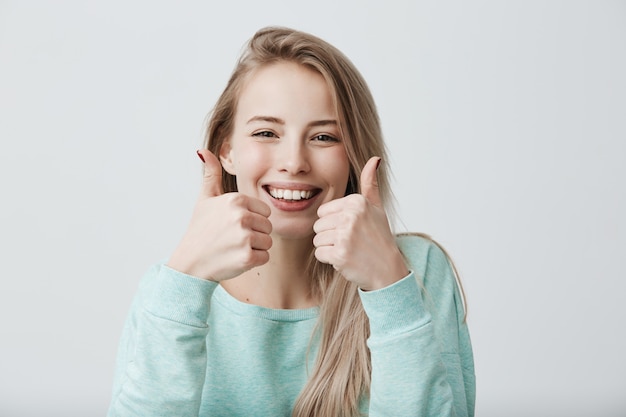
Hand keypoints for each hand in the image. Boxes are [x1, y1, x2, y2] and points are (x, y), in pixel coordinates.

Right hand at [167, 150, 271, 280]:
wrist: (190, 263)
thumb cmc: (199, 231)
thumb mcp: (204, 199)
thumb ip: (210, 174)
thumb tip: (204, 151)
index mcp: (235, 200)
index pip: (264, 210)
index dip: (252, 219)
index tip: (233, 225)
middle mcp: (241, 216)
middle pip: (268, 226)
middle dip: (255, 234)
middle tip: (233, 238)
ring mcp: (245, 237)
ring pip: (268, 242)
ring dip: (255, 248)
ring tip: (234, 248)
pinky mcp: (247, 257)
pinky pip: (265, 257)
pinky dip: (253, 261)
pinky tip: (236, 258)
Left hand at [313, 157, 408, 289]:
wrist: (388, 269)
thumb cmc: (380, 238)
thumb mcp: (377, 208)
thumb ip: (370, 184)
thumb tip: (375, 159)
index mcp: (357, 202)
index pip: (324, 211)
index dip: (334, 223)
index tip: (352, 229)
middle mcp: (351, 216)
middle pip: (318, 225)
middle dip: (330, 236)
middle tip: (350, 242)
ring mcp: (345, 235)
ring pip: (317, 240)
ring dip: (329, 248)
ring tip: (348, 250)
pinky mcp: (339, 254)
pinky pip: (319, 254)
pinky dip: (330, 260)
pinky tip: (346, 259)